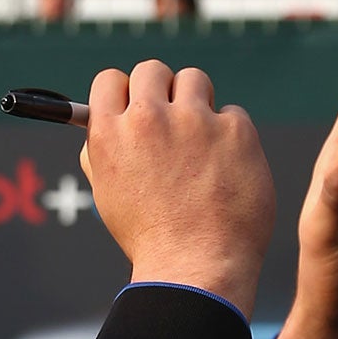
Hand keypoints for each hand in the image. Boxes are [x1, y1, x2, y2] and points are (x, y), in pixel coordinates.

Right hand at [80, 60, 274, 317]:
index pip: (110, 79)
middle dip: (161, 90)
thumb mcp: (108, 194)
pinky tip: (226, 168)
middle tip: (173, 120)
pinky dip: (230, 135)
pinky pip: (232, 113)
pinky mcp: (235, 130)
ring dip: (197, 103)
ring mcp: (194, 121)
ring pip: (194, 80)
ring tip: (201, 142)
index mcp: (110, 133)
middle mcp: (148, 119)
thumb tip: (105, 118)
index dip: (123, 91)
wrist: (196, 268)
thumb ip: (102, 150)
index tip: (136, 105)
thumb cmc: (151, 237)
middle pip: (152, 70)